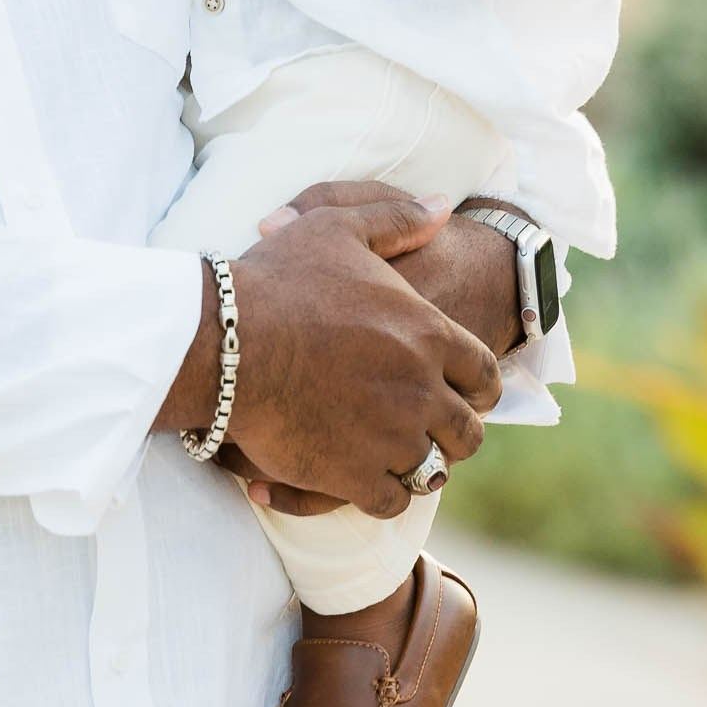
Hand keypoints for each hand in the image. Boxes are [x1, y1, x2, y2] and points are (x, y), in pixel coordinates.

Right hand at [157, 193, 499, 511]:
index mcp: (427, 332)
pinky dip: (384, 494)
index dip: (479, 389)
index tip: (462, 395)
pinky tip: (364, 481)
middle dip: (453, 432)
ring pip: (432, 469)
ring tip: (398, 459)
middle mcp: (421, 389)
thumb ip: (397, 217)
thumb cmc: (276, 280)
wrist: (221, 341)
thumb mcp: (338, 226)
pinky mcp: (353, 474)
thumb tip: (444, 207)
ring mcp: (390, 436)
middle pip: (467, 431)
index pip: (485, 376)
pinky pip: (392, 500)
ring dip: (419, 464)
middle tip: (430, 431)